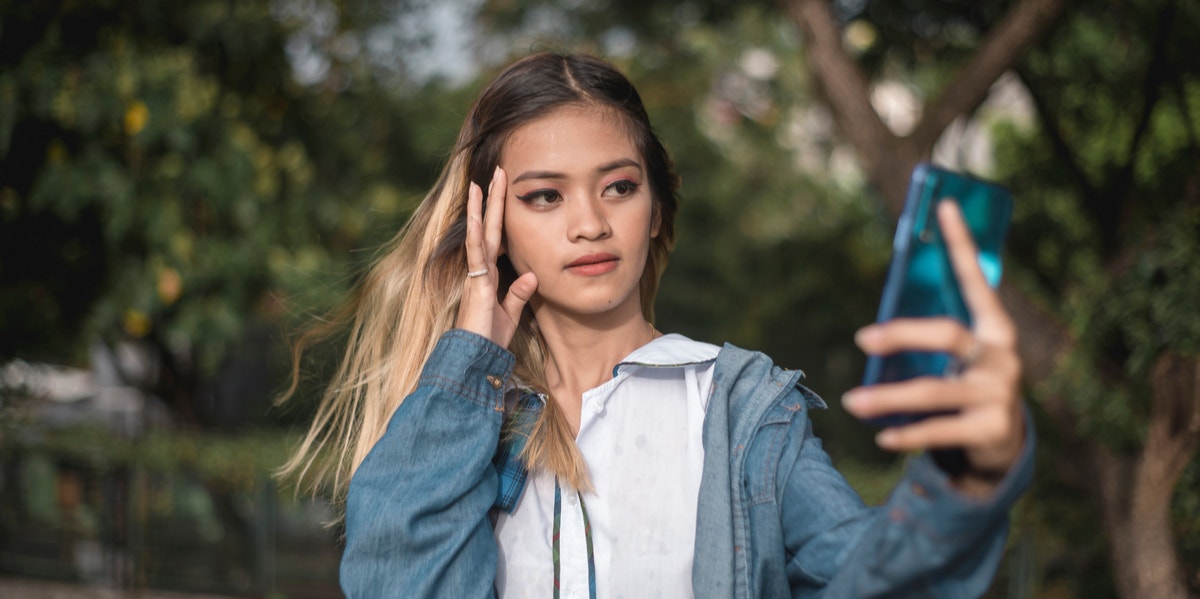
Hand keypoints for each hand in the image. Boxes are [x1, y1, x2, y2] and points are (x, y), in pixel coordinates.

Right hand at [455, 167, 537, 347]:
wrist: (476, 359)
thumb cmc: (489, 340)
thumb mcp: (510, 314)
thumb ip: (519, 294)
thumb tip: (532, 275)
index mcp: (489, 276)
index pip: (497, 238)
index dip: (500, 216)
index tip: (505, 193)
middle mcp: (480, 270)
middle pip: (488, 228)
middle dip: (492, 201)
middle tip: (497, 173)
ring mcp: (476, 275)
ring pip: (478, 235)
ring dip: (480, 209)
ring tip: (481, 183)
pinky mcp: (476, 284)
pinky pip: (476, 254)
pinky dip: (475, 234)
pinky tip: (476, 215)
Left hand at [843, 201, 1024, 493]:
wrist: (1003, 446)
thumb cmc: (968, 387)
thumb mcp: (960, 359)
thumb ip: (933, 340)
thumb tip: (875, 327)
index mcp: (995, 330)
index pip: (977, 280)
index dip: (962, 244)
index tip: (945, 206)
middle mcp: (1002, 357)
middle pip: (947, 335)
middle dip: (901, 334)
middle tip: (862, 338)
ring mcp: (1000, 394)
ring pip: (934, 391)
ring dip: (888, 396)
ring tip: (852, 402)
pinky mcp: (991, 430)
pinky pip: (939, 430)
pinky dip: (906, 434)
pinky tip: (881, 437)